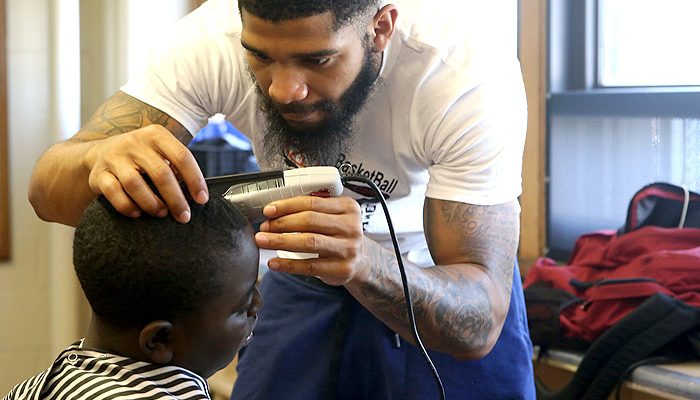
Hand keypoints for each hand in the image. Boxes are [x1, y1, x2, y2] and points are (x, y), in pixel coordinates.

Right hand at [84, 124, 207, 222]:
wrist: (101, 151)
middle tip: (184, 216)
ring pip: (135, 184)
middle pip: (161, 173)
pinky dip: (127, 206)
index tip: (202, 199)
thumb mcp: (160, 151)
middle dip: (176, 199)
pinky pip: (113, 193)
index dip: (195, 180)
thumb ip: (177, 166)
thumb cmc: (141, 155)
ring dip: (152, 203)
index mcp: (156, 135)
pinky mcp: (99, 174)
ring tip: (162, 213)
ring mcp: (115, 157)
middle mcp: (135, 143)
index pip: (182, 156)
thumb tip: (196, 193)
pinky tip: (137, 213)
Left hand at [255, 195, 365, 285]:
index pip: (312, 203)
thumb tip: (276, 210)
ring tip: (263, 240)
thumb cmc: (340, 235)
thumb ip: (312, 209)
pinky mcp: (342, 269)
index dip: (287, 205)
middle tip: (264, 227)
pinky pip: (310, 266)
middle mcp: (351, 227)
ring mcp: (348, 249)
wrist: (362, 261)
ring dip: (280, 241)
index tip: (269, 210)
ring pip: (309, 242)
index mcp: (348, 207)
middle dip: (281, 223)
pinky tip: (274, 262)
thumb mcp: (334, 216)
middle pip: (310, 221)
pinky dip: (288, 264)